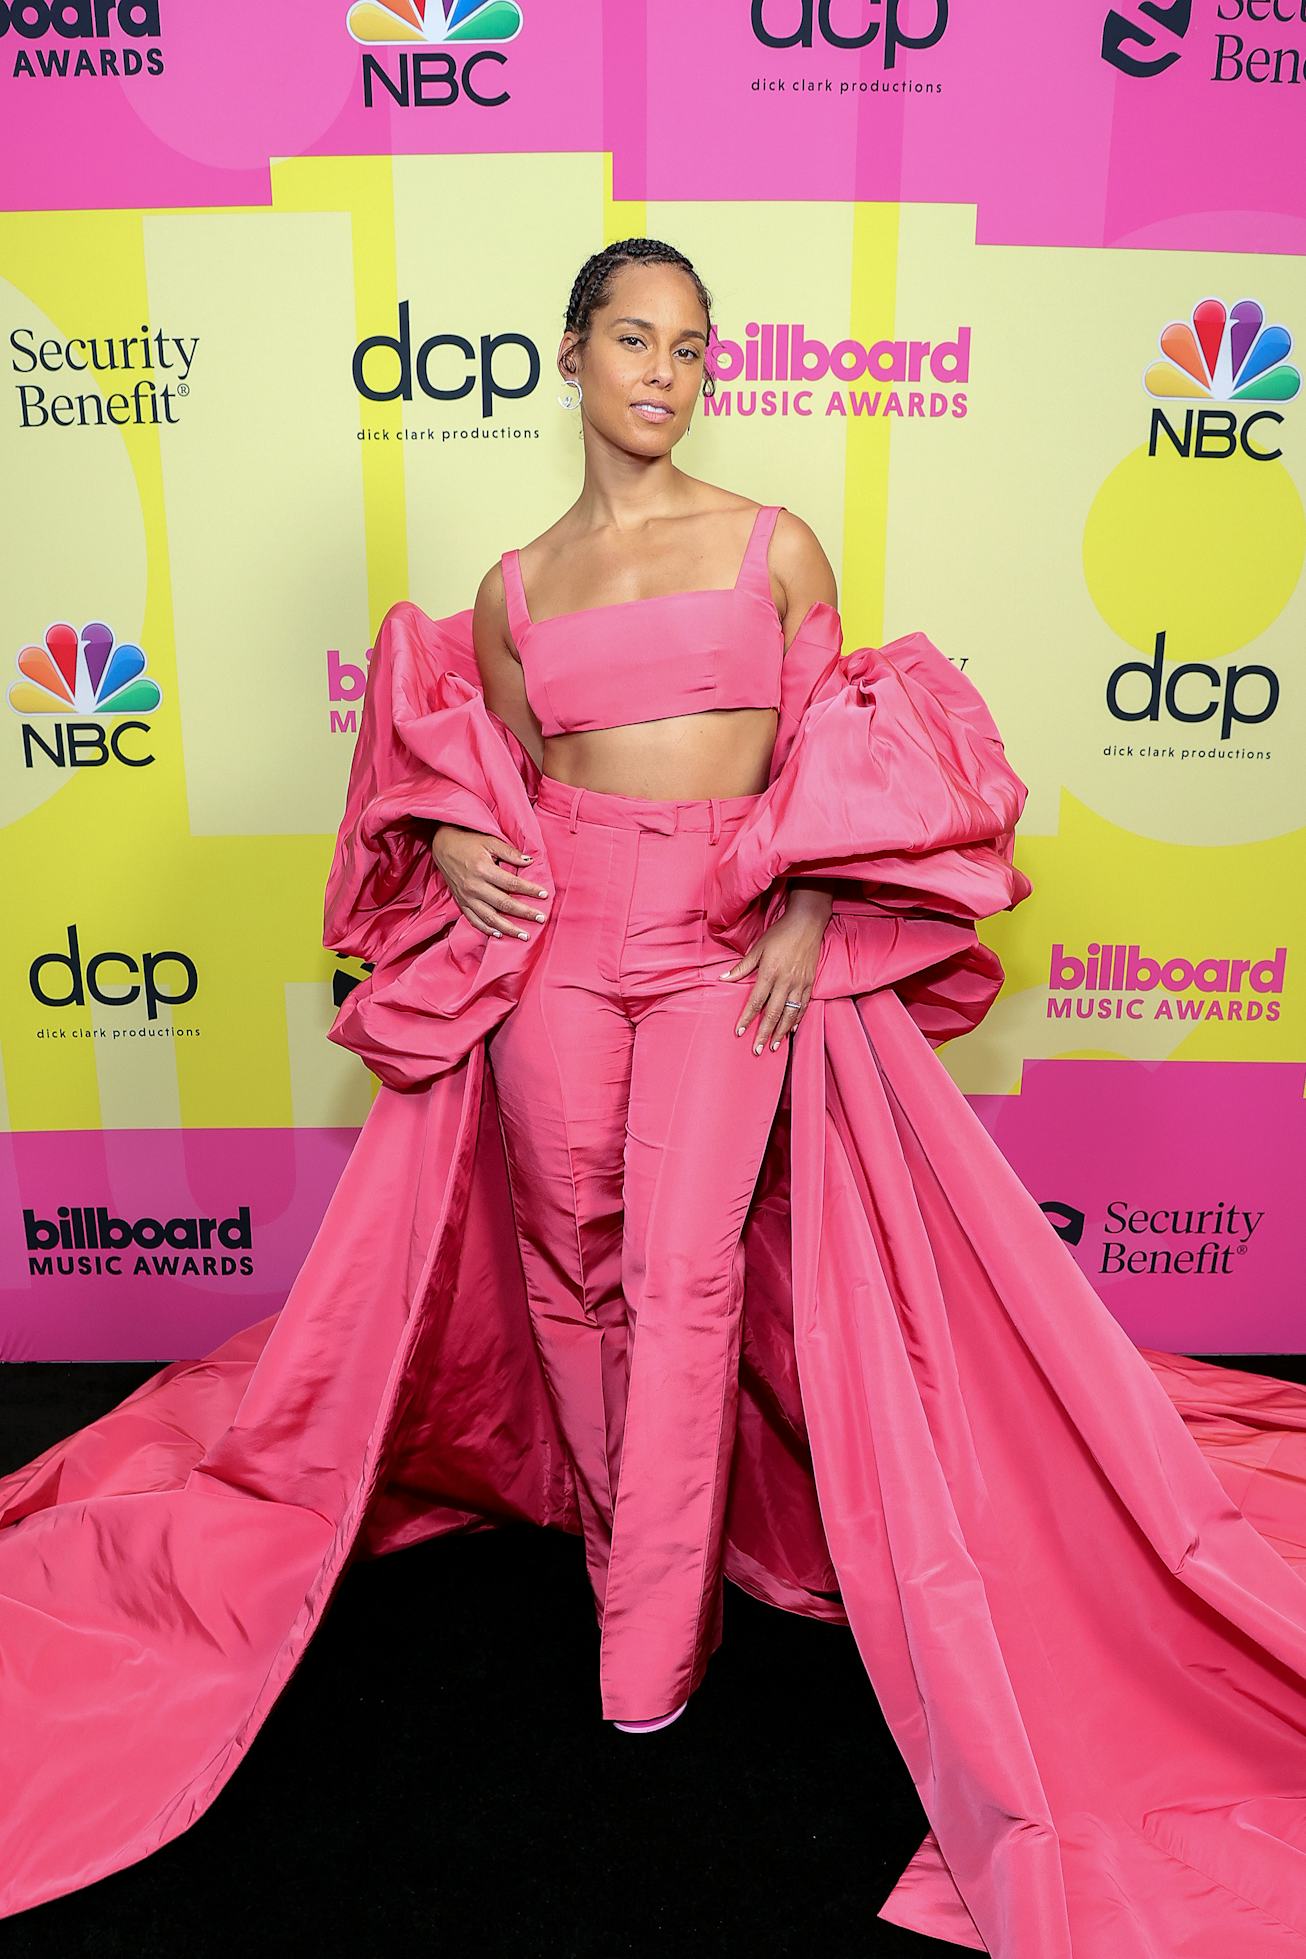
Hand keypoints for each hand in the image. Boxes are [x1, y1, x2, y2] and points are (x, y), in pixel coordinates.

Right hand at [429, 823, 549, 939]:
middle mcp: (474, 886)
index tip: (544, 895)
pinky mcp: (461, 903)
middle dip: (524, 913)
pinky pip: (474, 920)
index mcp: (483, 869)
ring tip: (524, 936)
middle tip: (541, 919)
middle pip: (504, 904)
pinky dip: (487, 930)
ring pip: (490, 918)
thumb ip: (510, 852)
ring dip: (508, 929)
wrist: (443, 846)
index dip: (529, 890)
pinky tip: (499, 935)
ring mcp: (466, 897)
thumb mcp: (490, 841)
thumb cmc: (469, 842)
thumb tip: (530, 861)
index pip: (511, 884)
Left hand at [719, 907, 825, 1053]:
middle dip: (764, 1033)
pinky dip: (797, 1019)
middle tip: (757, 1050)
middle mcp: (785, 981)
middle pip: (773, 1013)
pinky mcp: (810, 983)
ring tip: (773, 1046)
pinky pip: (803, 1006)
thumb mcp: (757, 948)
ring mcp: (799, 984)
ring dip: (781, 1032)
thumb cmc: (779, 934)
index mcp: (769, 973)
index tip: (740, 1032)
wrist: (806, 923)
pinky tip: (792, 1029)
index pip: (756, 1001)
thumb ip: (742, 967)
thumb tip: (723, 978)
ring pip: (790, 1014)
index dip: (747, 1018)